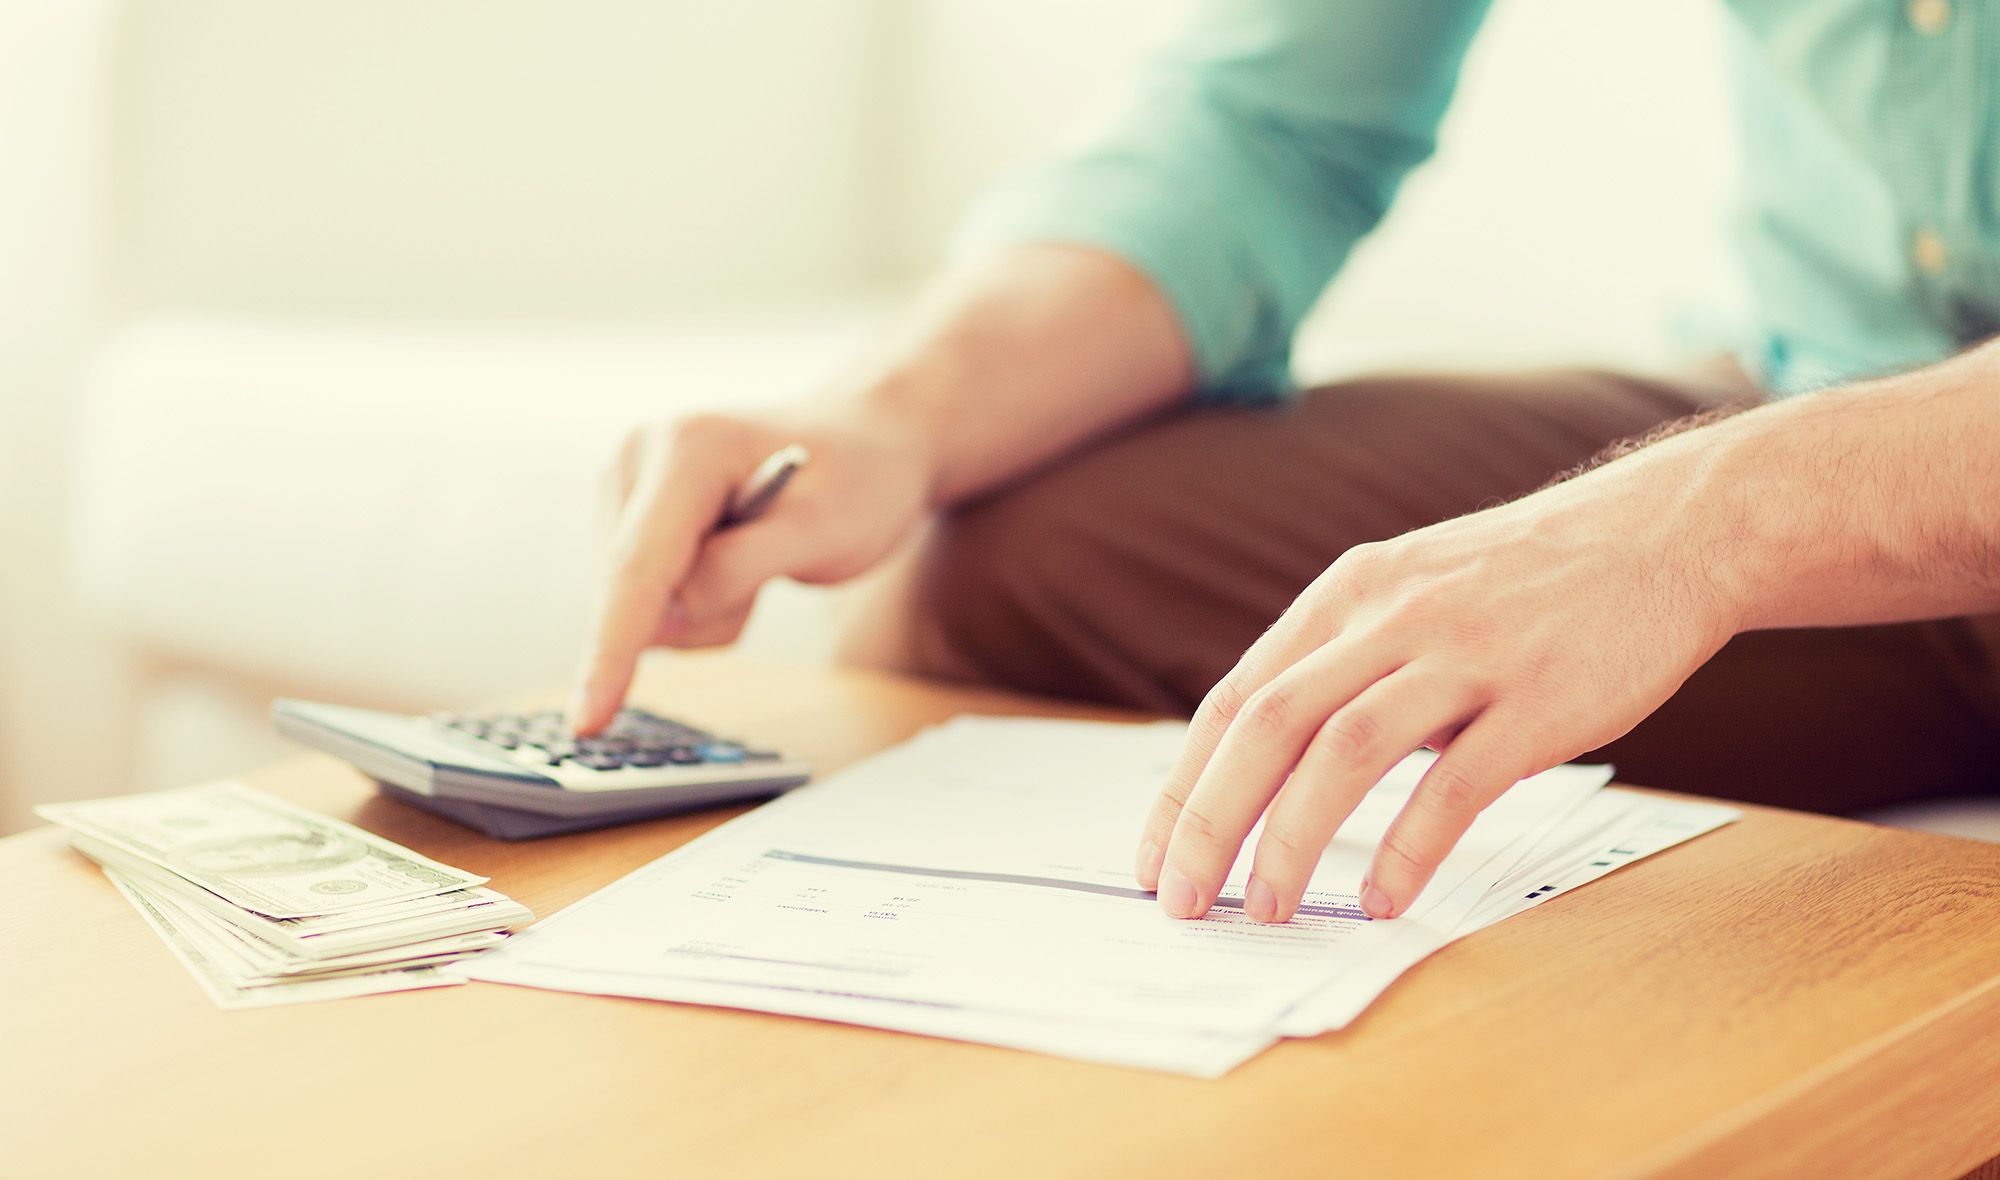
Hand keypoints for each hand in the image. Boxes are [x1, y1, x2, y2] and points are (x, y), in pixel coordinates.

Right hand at [569, 402, 934, 733]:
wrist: (866, 440)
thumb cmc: (857, 478)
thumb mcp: (823, 527)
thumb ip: (740, 568)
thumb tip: (670, 610)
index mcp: (685, 449)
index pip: (635, 567)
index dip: (609, 649)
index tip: (588, 721)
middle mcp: (639, 458)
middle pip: (634, 594)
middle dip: (707, 610)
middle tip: (776, 558)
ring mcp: (628, 486)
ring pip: (641, 607)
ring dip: (707, 608)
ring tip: (761, 552)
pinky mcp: (630, 515)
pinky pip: (650, 601)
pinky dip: (700, 601)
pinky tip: (735, 555)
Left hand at [1133, 445, 1743, 922]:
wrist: (1664, 533)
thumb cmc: (1525, 582)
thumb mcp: (1410, 592)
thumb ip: (1344, 663)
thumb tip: (1271, 764)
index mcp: (1346, 594)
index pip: (1235, 699)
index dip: (1185, 785)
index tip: (1155, 857)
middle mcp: (1390, 617)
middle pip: (1269, 725)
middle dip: (1211, 821)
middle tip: (1184, 899)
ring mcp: (1464, 654)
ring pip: (1343, 750)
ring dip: (1290, 839)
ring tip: (1265, 908)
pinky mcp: (1538, 698)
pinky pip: (1455, 783)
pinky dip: (1408, 847)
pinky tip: (1380, 898)